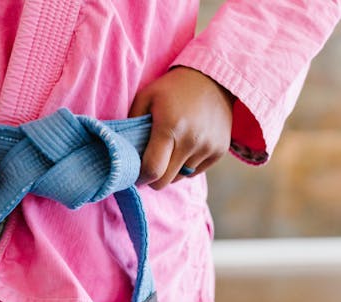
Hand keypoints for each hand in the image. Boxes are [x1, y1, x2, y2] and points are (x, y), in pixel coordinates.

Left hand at [129, 66, 233, 189]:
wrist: (213, 78)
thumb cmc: (171, 88)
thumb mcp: (145, 98)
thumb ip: (131, 126)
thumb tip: (122, 153)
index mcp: (169, 127)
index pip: (153, 170)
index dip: (140, 177)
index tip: (135, 173)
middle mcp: (191, 140)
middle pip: (166, 180)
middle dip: (153, 178)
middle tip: (149, 164)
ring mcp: (208, 146)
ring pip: (180, 177)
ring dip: (170, 170)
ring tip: (169, 150)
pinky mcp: (220, 150)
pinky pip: (196, 171)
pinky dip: (186, 166)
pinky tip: (184, 147)